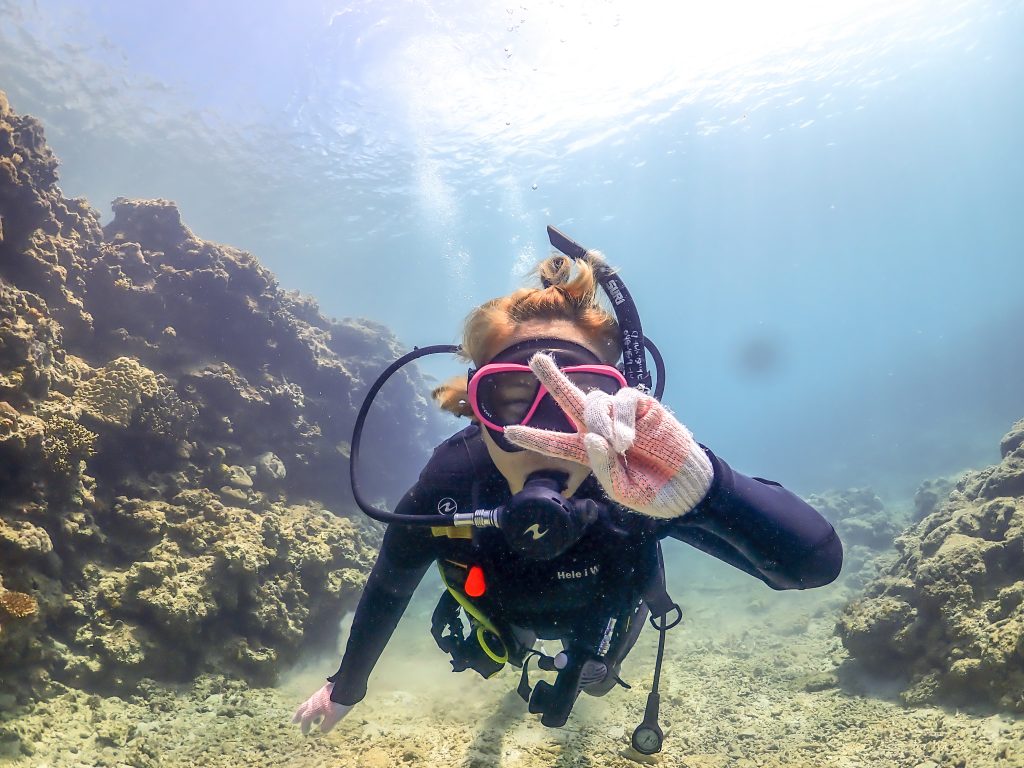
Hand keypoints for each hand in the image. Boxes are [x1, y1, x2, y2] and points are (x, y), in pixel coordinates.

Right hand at [292, 683, 352, 733]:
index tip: (305, 733)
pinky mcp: (326, 690)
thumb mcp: (334, 718)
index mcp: (314, 708)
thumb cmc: (339, 704)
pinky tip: (323, 709)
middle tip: (294, 721)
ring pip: (310, 704)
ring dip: (310, 712)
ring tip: (315, 720)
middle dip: (298, 715)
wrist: (348, 685)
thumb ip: (327, 725)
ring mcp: (319, 694)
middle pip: (303, 708)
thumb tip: (322, 730)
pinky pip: (317, 700)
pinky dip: (316, 707)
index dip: (304, 726)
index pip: (305, 718)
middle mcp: (314, 700)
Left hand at [505, 354, 713, 518]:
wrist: (686, 488)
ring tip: (619, 447)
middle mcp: (599, 428)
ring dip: (598, 422)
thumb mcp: (620, 489)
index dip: (534, 436)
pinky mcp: (641, 406)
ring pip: (594, 402)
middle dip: (553, 379)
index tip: (508, 432)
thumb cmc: (650, 491)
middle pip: (570, 399)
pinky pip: (622, 400)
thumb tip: (591, 437)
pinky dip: (620, 419)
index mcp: (588, 451)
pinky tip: (628, 440)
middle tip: (535, 359)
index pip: (555, 442)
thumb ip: (601, 466)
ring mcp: (620, 415)